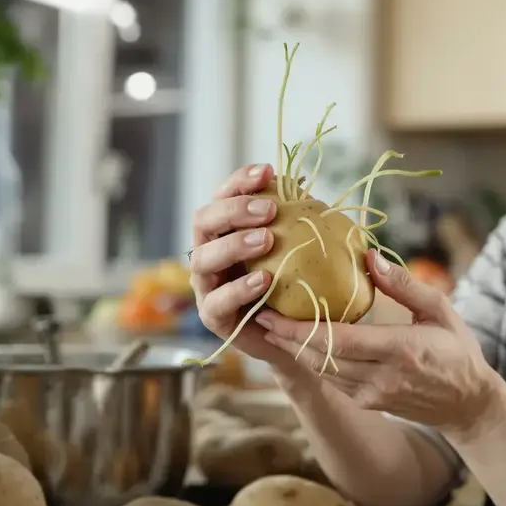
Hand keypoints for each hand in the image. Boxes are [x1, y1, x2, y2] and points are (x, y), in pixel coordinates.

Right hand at [190, 163, 295, 366]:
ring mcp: (207, 284)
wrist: (295, 333)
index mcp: (227, 229)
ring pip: (204, 258)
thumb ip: (296, 219)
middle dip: (234, 210)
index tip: (267, 172)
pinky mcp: (213, 316)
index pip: (224, 195)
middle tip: (268, 210)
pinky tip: (264, 280)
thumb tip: (302, 188)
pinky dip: (239, 289)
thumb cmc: (294, 282)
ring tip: (266, 240)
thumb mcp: (297, 246)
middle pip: (204, 220)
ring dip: (234, 245)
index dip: (240, 181)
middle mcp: (210, 251)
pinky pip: (217, 301)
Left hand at [255, 250, 505, 437]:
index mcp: (401, 350)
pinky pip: (332, 380)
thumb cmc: (458, 351)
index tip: (275, 309)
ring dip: (293, 350)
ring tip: (271, 326)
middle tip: (260, 313)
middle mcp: (382, 377)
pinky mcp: (368, 403)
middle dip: (286, 337)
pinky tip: (299, 343)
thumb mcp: (440, 310)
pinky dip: (312, 361)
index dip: (301, 327)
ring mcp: (373, 394)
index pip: (339, 339)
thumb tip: (370, 256)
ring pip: (321, 371)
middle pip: (321, 357)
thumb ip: (405, 285)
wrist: (468, 404)